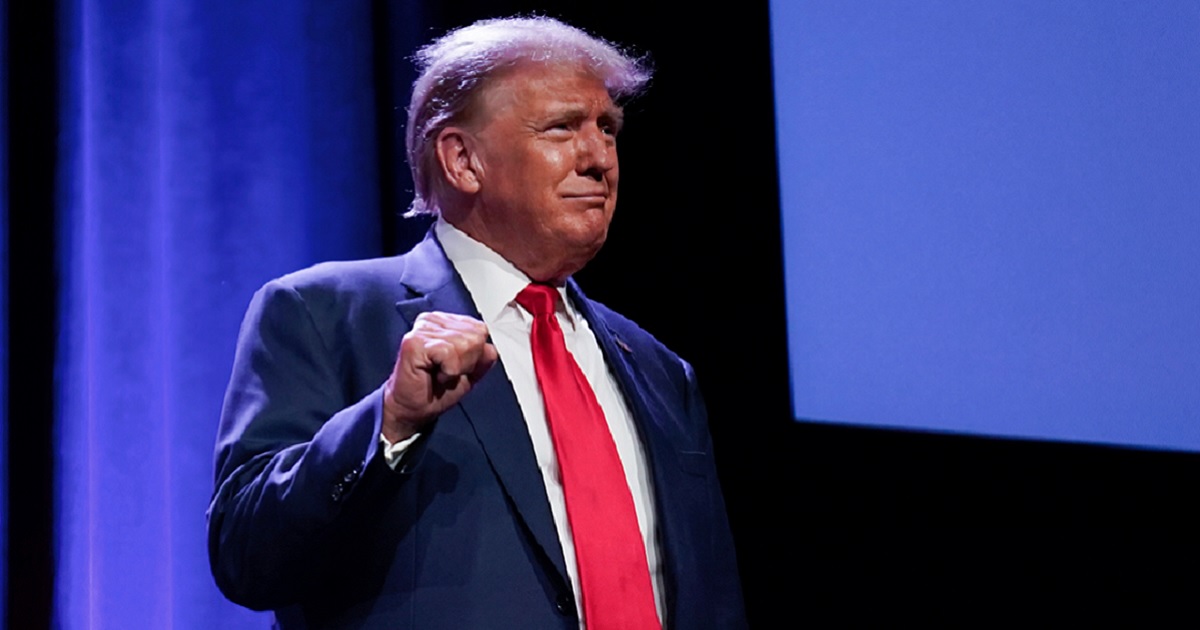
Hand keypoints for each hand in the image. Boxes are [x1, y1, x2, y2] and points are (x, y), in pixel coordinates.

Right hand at [382, 312, 498, 441]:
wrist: (411, 410)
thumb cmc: (434, 392)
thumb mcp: (468, 374)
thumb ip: (482, 359)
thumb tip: (492, 348)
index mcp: (444, 322)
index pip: (480, 329)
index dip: (475, 354)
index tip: (456, 366)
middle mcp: (432, 321)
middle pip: (475, 335)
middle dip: (467, 361)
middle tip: (446, 371)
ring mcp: (422, 329)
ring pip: (464, 344)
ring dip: (456, 368)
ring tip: (439, 373)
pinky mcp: (414, 341)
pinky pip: (449, 353)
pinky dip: (448, 371)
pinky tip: (434, 374)